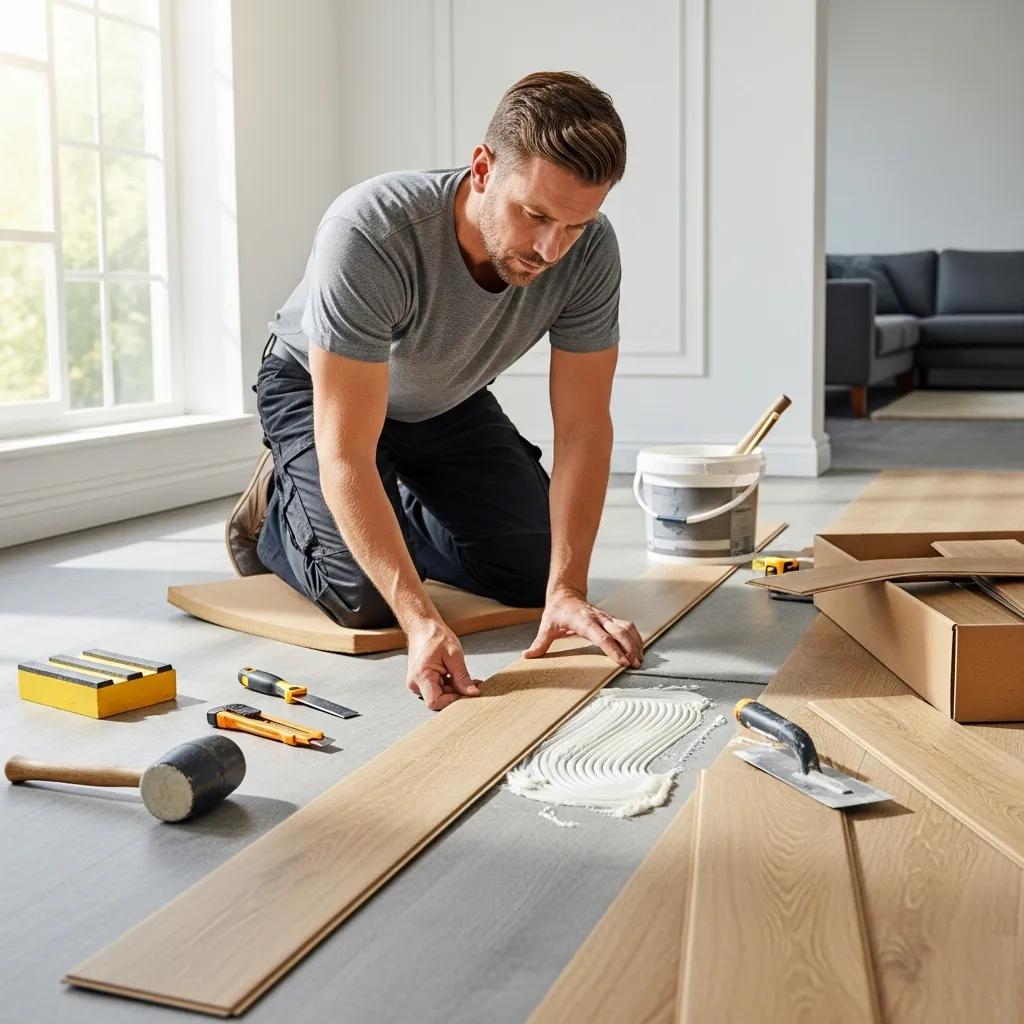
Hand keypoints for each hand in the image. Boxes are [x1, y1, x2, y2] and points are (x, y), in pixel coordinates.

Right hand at [406, 620, 481, 710]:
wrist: (422, 627)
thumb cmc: (435, 636)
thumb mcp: (454, 655)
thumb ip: (462, 677)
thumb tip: (473, 694)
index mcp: (421, 676)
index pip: (435, 702)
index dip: (453, 701)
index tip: (468, 693)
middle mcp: (416, 683)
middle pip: (439, 699)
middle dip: (458, 694)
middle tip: (474, 684)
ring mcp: (418, 683)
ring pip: (440, 695)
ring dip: (455, 689)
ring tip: (468, 678)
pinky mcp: (422, 682)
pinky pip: (438, 689)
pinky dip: (450, 685)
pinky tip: (458, 676)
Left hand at [524, 588, 642, 667]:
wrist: (565, 594)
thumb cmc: (557, 611)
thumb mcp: (546, 626)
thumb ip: (540, 643)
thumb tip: (528, 656)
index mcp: (582, 621)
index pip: (601, 636)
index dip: (612, 648)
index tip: (622, 661)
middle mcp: (598, 618)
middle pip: (619, 632)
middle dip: (629, 648)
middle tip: (635, 665)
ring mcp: (606, 617)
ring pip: (627, 627)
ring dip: (635, 643)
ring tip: (639, 660)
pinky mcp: (611, 619)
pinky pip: (628, 627)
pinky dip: (636, 638)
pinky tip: (639, 651)